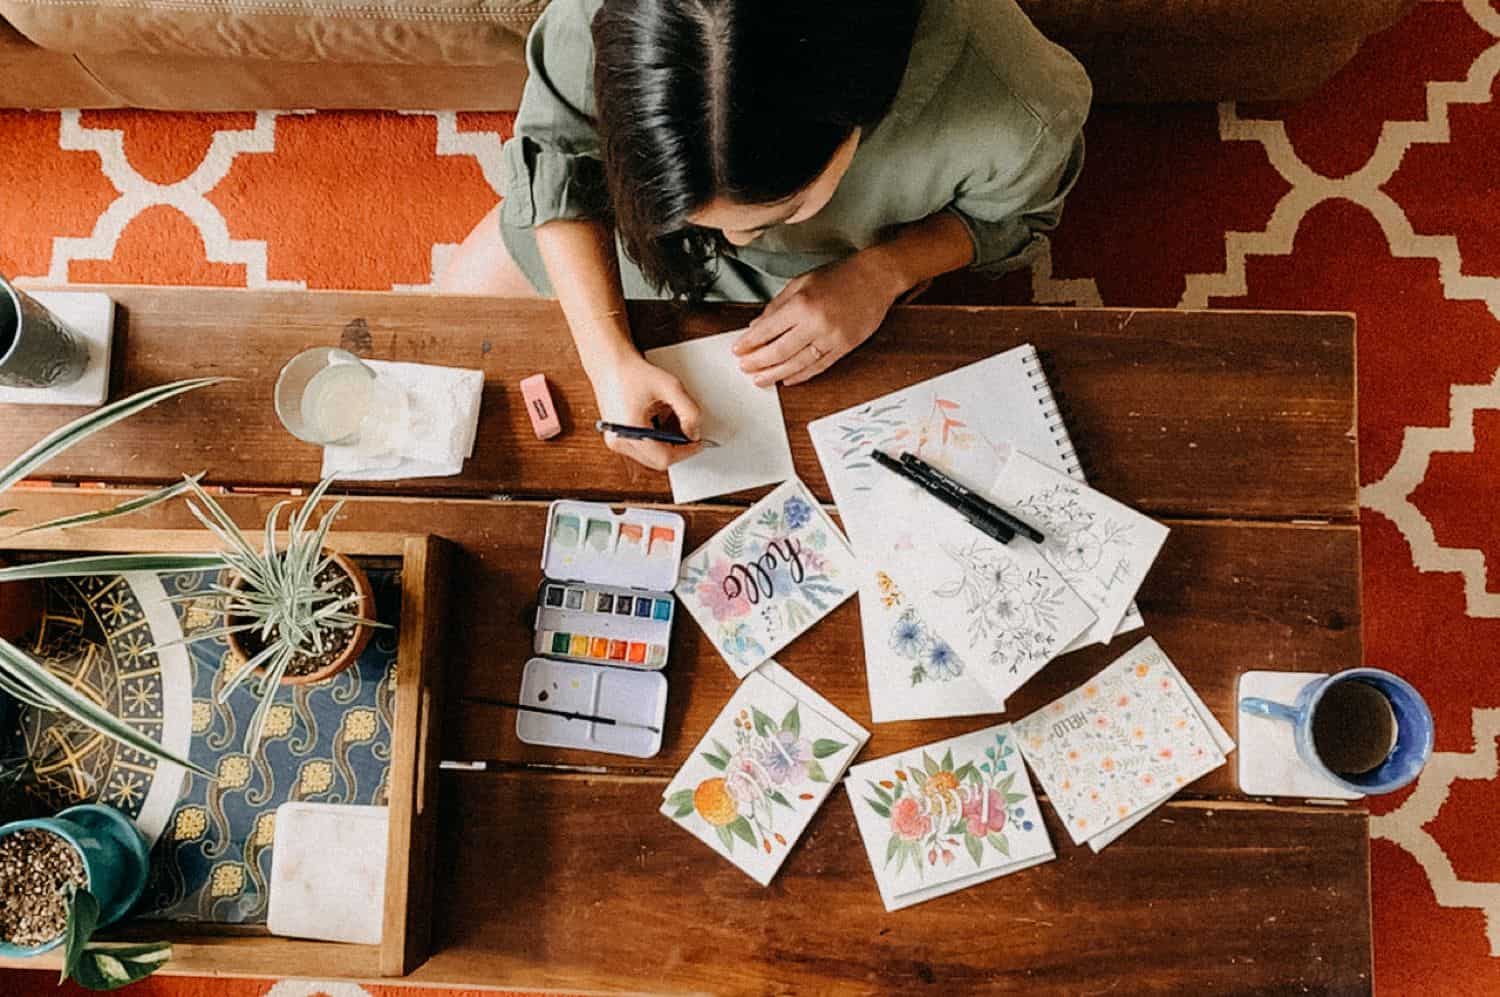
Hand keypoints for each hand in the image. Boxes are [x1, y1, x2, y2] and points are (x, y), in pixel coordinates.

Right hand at [590, 351, 702, 470]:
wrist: (610, 364)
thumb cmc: (633, 373)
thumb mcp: (670, 387)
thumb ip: (689, 411)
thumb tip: (694, 433)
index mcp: (629, 430)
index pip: (663, 458)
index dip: (686, 452)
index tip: (697, 442)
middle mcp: (618, 441)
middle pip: (657, 461)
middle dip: (676, 448)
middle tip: (688, 431)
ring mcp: (615, 441)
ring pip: (650, 457)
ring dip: (666, 444)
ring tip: (666, 418)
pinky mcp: (616, 438)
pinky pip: (642, 449)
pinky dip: (656, 440)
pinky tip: (657, 419)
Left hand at [734, 251, 907, 385]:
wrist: (875, 278)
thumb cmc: (839, 276)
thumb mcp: (801, 283)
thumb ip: (776, 306)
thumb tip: (756, 326)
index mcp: (802, 303)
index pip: (767, 329)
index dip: (749, 342)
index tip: (737, 349)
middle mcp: (816, 323)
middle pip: (779, 351)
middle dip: (758, 362)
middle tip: (744, 367)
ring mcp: (832, 338)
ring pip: (798, 364)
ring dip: (776, 374)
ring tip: (760, 379)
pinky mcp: (845, 347)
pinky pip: (819, 366)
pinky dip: (801, 376)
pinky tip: (787, 380)